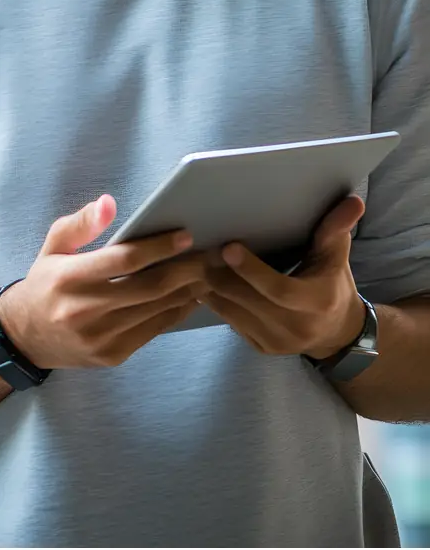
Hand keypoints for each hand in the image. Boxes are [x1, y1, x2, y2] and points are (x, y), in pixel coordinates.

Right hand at [0, 195, 208, 369]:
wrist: (25, 337)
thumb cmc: (45, 283)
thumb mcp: (54, 245)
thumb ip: (81, 223)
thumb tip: (110, 203)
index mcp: (69, 278)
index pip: (123, 260)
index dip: (159, 247)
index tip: (186, 236)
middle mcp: (83, 311)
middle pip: (148, 288)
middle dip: (185, 269)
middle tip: (209, 254)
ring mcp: (99, 337)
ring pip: (155, 311)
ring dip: (187, 290)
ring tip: (207, 271)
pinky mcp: (111, 355)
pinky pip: (153, 331)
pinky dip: (176, 312)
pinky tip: (190, 296)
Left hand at [201, 195, 366, 359]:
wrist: (337, 331)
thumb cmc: (332, 283)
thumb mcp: (336, 255)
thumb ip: (338, 228)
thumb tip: (354, 201)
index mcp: (317, 302)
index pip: (279, 289)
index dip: (252, 270)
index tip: (228, 247)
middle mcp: (296, 328)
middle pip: (248, 301)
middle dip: (222, 276)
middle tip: (201, 250)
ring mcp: (277, 343)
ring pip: (234, 314)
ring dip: (213, 288)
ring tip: (196, 263)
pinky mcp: (262, 348)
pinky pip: (232, 323)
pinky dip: (217, 302)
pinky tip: (204, 282)